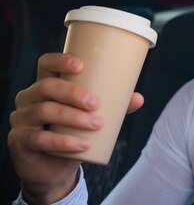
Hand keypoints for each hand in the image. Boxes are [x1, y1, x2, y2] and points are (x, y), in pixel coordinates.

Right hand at [7, 53, 143, 203]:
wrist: (55, 169)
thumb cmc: (74, 133)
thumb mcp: (93, 117)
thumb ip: (115, 107)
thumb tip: (138, 98)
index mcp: (45, 85)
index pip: (46, 64)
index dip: (60, 60)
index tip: (81, 65)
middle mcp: (29, 98)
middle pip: (46, 86)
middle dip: (72, 92)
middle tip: (96, 103)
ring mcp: (21, 120)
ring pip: (44, 111)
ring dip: (73, 117)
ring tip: (97, 125)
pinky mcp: (19, 141)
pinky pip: (39, 139)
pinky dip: (63, 142)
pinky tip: (82, 145)